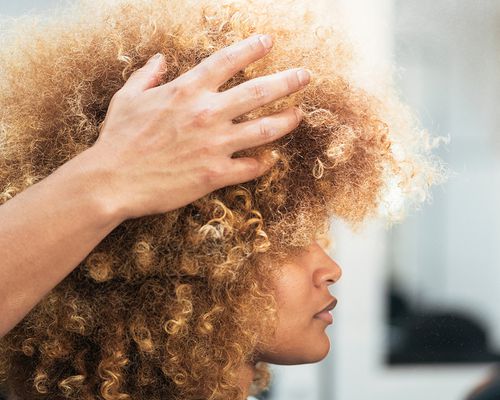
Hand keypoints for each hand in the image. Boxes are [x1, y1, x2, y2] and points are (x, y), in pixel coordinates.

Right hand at [90, 33, 310, 220]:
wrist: (112, 181)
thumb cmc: (118, 138)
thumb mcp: (128, 98)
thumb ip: (147, 75)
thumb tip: (160, 58)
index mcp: (187, 90)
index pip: (228, 61)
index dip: (252, 48)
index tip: (269, 42)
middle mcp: (207, 113)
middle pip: (259, 91)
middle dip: (288, 81)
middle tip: (306, 76)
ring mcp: (214, 145)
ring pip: (265, 129)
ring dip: (287, 120)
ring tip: (300, 114)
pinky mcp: (214, 174)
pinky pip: (250, 167)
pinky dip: (264, 162)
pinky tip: (272, 158)